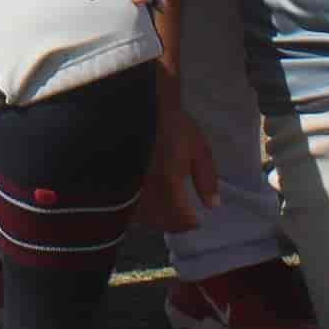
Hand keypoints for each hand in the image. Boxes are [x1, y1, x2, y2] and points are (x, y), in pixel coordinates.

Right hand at [140, 74, 221, 232]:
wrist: (136, 106)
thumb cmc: (170, 124)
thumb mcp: (197, 146)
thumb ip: (206, 177)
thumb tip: (213, 205)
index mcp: (169, 183)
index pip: (181, 218)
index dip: (190, 222)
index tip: (196, 219)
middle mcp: (146, 191)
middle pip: (161, 221)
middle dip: (175, 223)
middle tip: (184, 219)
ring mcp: (128, 188)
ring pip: (143, 217)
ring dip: (157, 219)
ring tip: (166, 212)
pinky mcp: (116, 183)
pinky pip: (128, 206)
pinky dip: (140, 211)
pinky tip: (147, 203)